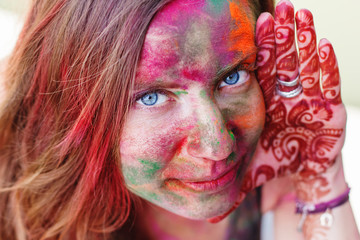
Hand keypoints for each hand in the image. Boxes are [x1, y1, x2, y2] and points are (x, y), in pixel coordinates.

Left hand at [242, 0, 345, 199]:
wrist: (300, 178)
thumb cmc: (272, 161)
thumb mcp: (246, 150)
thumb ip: (226, 145)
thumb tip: (194, 146)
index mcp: (268, 101)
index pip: (266, 68)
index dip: (265, 46)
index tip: (260, 22)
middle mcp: (289, 97)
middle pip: (286, 60)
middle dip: (284, 35)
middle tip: (281, 8)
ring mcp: (310, 103)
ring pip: (307, 66)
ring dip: (306, 41)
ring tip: (302, 15)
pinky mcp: (331, 114)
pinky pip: (329, 87)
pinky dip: (329, 67)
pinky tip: (324, 45)